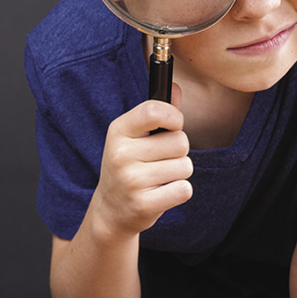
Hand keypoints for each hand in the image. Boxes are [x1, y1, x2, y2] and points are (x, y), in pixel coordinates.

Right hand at [89, 83, 192, 239]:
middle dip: (178, 152)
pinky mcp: (144, 204)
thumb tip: (176, 87)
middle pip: (180, 142)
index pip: (154, 110)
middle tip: (158, 161)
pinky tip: (161, 193)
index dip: (174, 117)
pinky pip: (184, 189)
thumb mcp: (133, 137)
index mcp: (118, 131)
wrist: (111, 210)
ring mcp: (131, 180)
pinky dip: (179, 191)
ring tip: (158, 178)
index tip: (173, 125)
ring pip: (185, 166)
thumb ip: (157, 112)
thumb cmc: (128, 166)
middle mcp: (122, 154)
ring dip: (179, 173)